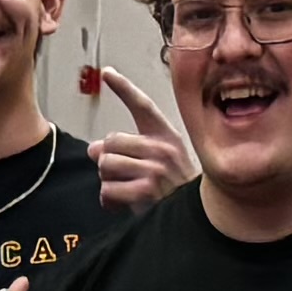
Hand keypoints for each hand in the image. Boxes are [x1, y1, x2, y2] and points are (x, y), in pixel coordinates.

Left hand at [81, 61, 197, 207]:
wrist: (198, 217)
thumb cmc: (175, 191)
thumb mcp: (159, 164)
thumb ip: (127, 150)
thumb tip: (93, 148)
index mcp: (166, 137)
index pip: (142, 106)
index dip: (123, 88)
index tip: (108, 72)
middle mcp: (162, 149)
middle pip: (110, 142)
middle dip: (107, 161)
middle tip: (121, 175)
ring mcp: (155, 170)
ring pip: (105, 165)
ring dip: (107, 181)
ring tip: (123, 190)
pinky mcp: (145, 191)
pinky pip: (107, 189)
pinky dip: (108, 200)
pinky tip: (120, 204)